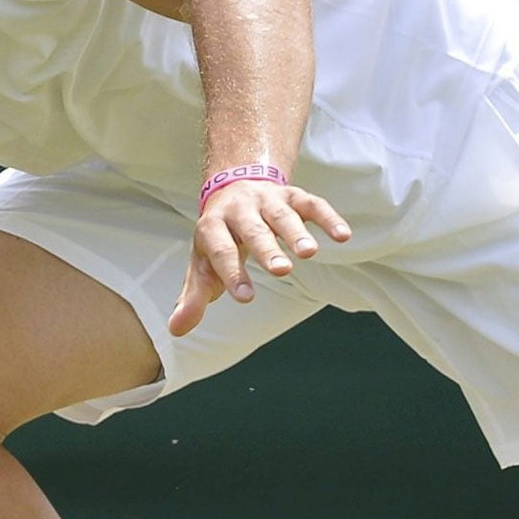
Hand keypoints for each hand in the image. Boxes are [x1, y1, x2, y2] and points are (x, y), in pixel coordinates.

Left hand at [169, 179, 350, 336]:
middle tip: (282, 271)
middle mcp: (239, 210)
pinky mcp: (292, 196)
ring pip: (282, 215)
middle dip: (267, 249)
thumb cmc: (218, 239)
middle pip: (253, 230)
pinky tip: (343, 236)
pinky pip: (313, 204)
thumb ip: (193, 298)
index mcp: (212, 228)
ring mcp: (267, 200)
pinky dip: (328, 218)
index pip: (221, 251)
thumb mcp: (202, 266)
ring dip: (296, 232)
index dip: (232, 273)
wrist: (232, 188)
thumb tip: (175, 331)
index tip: (245, 298)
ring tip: (309, 253)